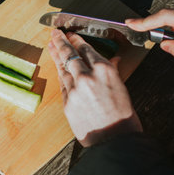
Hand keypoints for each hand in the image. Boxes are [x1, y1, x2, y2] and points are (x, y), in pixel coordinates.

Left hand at [48, 29, 142, 146]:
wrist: (114, 141)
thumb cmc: (123, 116)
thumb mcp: (121, 88)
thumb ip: (111, 72)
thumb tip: (111, 61)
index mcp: (105, 70)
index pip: (86, 49)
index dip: (77, 40)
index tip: (71, 34)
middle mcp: (87, 76)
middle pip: (70, 54)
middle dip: (61, 41)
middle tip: (55, 33)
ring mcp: (74, 89)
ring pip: (62, 67)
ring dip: (56, 55)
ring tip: (51, 44)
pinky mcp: (66, 102)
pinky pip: (62, 83)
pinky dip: (60, 73)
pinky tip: (57, 67)